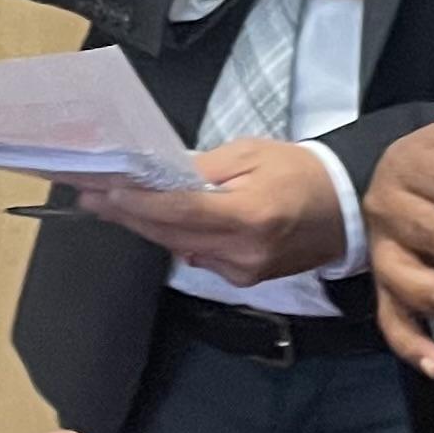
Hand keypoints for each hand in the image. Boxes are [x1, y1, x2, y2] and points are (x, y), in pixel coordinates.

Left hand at [78, 139, 347, 284]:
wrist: (344, 208)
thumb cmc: (298, 170)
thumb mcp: (251, 153)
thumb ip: (204, 168)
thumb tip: (159, 179)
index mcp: (249, 215)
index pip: (180, 211)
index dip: (137, 203)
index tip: (102, 191)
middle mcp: (244, 251)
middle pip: (171, 234)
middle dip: (128, 214)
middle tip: (89, 195)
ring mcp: (244, 271)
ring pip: (179, 248)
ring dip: (146, 226)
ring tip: (111, 203)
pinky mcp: (245, 280)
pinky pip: (198, 257)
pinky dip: (176, 238)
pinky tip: (157, 220)